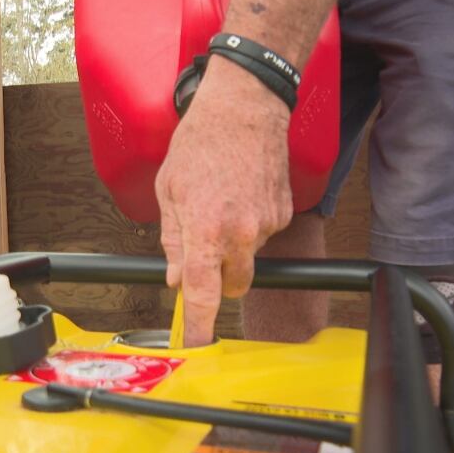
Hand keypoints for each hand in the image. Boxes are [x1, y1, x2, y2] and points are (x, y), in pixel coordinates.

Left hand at [155, 57, 293, 346]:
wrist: (245, 108)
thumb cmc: (201, 142)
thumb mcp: (169, 190)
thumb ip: (172, 239)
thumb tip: (175, 278)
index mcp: (205, 228)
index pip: (203, 291)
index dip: (199, 324)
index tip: (197, 344)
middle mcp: (240, 233)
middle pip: (234, 285)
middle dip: (220, 280)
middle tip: (205, 251)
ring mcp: (267, 224)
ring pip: (249, 257)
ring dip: (235, 244)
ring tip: (222, 201)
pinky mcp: (284, 213)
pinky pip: (264, 235)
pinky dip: (252, 225)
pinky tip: (242, 194)